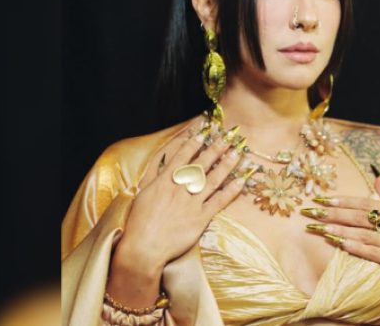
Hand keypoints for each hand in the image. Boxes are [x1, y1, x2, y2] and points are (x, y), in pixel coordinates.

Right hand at [107, 122, 245, 305]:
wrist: (143, 248)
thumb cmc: (138, 223)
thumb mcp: (142, 195)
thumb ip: (155, 179)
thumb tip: (163, 166)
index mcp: (164, 182)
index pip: (182, 157)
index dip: (194, 144)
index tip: (203, 133)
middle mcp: (180, 189)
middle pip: (201, 164)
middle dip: (216, 149)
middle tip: (228, 137)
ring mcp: (191, 203)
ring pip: (213, 180)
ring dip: (227, 165)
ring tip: (238, 153)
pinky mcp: (200, 218)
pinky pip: (219, 202)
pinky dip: (231, 191)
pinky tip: (241, 181)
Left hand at [303, 177, 379, 305]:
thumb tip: (377, 178)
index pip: (364, 203)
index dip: (342, 200)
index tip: (322, 199)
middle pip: (358, 216)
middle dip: (334, 213)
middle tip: (312, 212)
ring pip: (362, 233)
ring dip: (340, 230)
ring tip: (320, 228)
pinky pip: (373, 252)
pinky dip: (356, 247)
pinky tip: (341, 244)